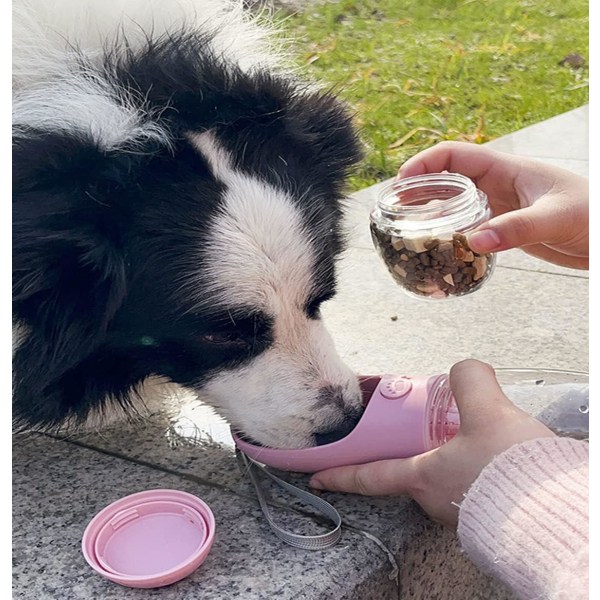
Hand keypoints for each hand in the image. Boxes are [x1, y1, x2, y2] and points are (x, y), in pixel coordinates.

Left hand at [309, 359, 554, 528]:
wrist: (556, 513)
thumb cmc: (511, 472)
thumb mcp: (488, 412)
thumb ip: (469, 380)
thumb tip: (465, 369)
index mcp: (422, 478)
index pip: (370, 476)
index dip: (341, 474)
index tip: (317, 477)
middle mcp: (435, 500)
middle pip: (409, 471)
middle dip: (408, 452)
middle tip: (419, 433)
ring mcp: (461, 512)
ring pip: (443, 478)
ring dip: (447, 458)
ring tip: (471, 438)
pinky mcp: (487, 515)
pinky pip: (470, 487)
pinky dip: (472, 469)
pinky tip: (493, 456)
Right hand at [397, 142, 587, 268]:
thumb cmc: (593, 216)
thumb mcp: (555, 218)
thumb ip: (517, 228)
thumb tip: (475, 241)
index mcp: (507, 170)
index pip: (456, 155)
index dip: (425, 163)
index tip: (402, 182)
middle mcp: (498, 185)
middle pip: (447, 179)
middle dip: (418, 190)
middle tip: (394, 210)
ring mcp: (499, 207)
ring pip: (454, 204)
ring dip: (430, 213)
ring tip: (406, 229)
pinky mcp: (504, 228)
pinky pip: (467, 226)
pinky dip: (449, 233)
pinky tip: (438, 248)